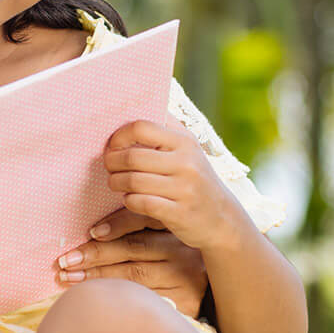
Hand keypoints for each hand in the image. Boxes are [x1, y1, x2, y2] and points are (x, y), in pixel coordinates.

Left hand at [56, 207, 208, 317]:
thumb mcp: (161, 239)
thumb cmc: (174, 262)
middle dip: (95, 254)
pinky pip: (142, 300)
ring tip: (68, 278)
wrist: (218, 286)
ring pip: (134, 276)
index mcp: (174, 228)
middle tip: (65, 261)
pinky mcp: (184, 302)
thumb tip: (91, 230)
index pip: (143, 220)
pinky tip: (94, 298)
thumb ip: (135, 231)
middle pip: (133, 249)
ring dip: (97, 276)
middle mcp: (182, 251)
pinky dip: (115, 298)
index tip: (90, 232)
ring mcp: (184, 278)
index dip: (116, 225)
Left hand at [98, 119, 251, 253]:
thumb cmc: (195, 181)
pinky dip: (129, 200)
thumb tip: (131, 113)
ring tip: (115, 183)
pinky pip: (140, 203)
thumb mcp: (188, 152)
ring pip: (133, 181)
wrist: (223, 219)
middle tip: (109, 167)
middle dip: (112, 162)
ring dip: (116, 182)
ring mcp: (184, 188)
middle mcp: (186, 162)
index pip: (141, 127)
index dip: (119, 136)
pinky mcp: (179, 213)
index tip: (114, 146)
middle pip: (132, 156)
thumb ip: (164, 133)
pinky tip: (130, 199)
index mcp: (185, 142)